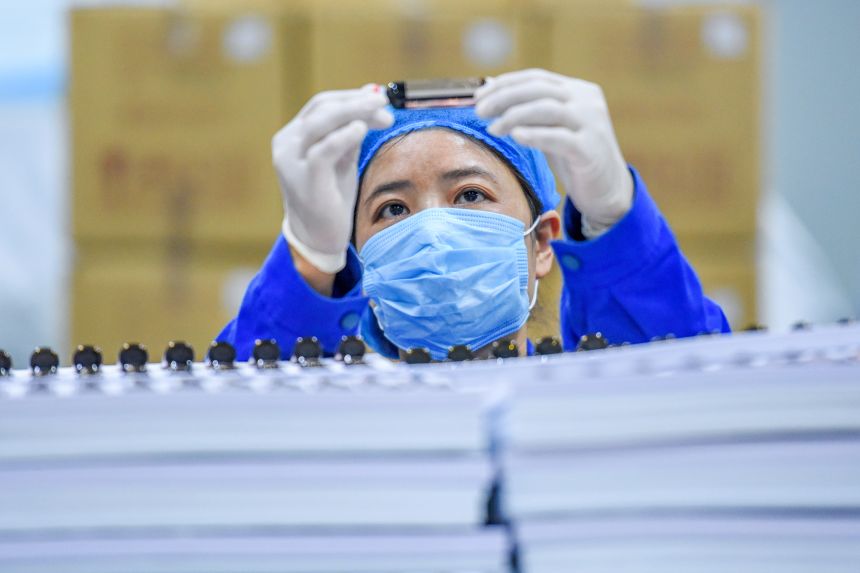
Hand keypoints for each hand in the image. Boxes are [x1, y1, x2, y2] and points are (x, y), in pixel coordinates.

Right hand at [273, 85, 392, 272]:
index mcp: (293, 136)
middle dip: (356, 102)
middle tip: (383, 101)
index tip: (379, 98)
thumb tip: (372, 97)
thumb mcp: (342, 158)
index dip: (352, 97)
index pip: (322, 104)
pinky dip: (344, 136)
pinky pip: (323, 150)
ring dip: (354, 112)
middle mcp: (287, 144)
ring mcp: (291, 161)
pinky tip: (361, 129)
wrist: (318, 236)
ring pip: (321, 123)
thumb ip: (351, 131)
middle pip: (322, 108)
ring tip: (379, 111)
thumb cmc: (330, 196)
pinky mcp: (304, 179)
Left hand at [475, 69, 632, 235]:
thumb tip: (493, 101)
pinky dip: (534, 135)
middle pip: (539, 90)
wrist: (608, 190)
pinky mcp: (590, 149)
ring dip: (514, 116)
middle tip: (479, 111)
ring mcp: (591, 123)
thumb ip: (533, 114)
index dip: (505, 83)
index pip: (537, 78)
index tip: (479, 95)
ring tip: (493, 128)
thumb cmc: (575, 157)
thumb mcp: (554, 128)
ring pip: (547, 109)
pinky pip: (558, 137)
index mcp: (578, 90)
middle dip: (504, 97)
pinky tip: (515, 136)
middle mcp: (587, 101)